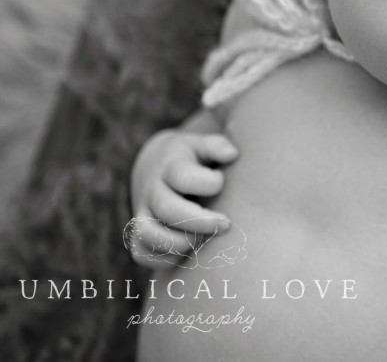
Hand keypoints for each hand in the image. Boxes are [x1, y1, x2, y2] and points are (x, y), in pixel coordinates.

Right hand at [128, 130, 237, 265]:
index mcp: (170, 167)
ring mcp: (143, 213)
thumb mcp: (201, 144)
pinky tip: (188, 253)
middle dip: (201, 221)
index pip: (183, 177)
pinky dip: (164, 259)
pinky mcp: (138, 233)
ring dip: (180, 243)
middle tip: (226, 224)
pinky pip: (141, 254)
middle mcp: (153, 191)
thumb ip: (217, 145)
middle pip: (168, 210)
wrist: (155, 166)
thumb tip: (231, 154)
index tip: (222, 181)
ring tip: (204, 240)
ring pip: (148, 235)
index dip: (210, 182)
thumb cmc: (190, 158)